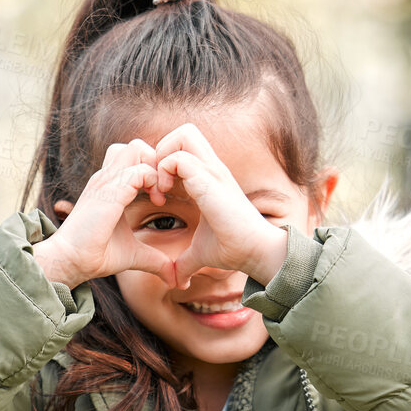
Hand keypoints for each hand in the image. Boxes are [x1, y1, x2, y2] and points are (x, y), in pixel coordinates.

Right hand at [32, 140, 175, 287]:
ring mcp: (106, 181)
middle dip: (157, 162)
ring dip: (155, 166)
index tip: (163, 197)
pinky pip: (138, 170)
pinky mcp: (109, 191)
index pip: (135, 157)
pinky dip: (153, 180)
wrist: (70, 260)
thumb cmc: (96, 255)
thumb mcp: (134, 254)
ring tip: (159, 193)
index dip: (154, 170)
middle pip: (137, 145)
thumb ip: (156, 259)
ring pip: (137, 148)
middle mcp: (107, 178)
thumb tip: (176, 278)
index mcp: (111, 185)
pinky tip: (157, 202)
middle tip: (164, 190)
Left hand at [153, 123, 288, 285]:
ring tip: (161, 187)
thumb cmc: (232, 249)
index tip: (157, 192)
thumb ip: (185, 262)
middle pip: (184, 131)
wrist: (254, 252)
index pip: (184, 147)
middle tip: (157, 181)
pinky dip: (164, 170)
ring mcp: (212, 171)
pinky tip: (164, 195)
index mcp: (209, 178)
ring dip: (163, 157)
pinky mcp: (210, 181)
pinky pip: (179, 157)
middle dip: (162, 149)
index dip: (164, 163)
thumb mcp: (200, 254)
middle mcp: (212, 169)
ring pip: (182, 134)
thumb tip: (177, 280)